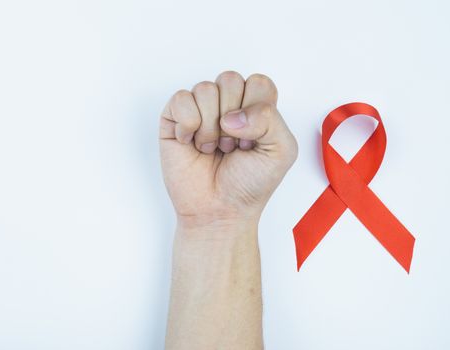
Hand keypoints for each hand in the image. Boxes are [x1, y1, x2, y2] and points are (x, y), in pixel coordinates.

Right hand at [159, 71, 297, 226]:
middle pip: (229, 80)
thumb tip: (230, 115)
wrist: (220, 211)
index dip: (256, 110)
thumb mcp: (282, 151)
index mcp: (254, 107)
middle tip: (231, 146)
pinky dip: (188, 125)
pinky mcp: (174, 119)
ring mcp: (199, 110)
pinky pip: (181, 99)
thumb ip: (270, 119)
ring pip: (205, 89)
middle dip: (233, 121)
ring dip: (210, 127)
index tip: (253, 140)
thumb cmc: (250, 184)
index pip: (258, 82)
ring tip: (212, 148)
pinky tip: (191, 143)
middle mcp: (227, 104)